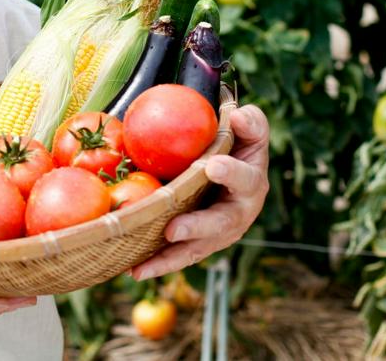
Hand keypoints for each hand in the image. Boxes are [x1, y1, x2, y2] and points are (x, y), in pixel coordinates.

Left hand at [130, 104, 269, 280]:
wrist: (233, 169)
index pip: (245, 177)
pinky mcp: (201, 244)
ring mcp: (219, 234)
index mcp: (251, 182)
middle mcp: (239, 213)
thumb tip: (238, 116)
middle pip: (220, 224)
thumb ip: (249, 122)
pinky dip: (158, 265)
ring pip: (197, 249)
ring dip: (170, 257)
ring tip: (144, 265)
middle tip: (173, 230)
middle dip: (196, 228)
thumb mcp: (249, 129)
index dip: (231, 173)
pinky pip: (180, 256)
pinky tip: (134, 270)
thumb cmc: (238, 145)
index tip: (212, 166)